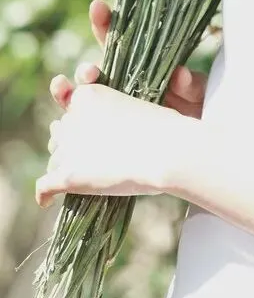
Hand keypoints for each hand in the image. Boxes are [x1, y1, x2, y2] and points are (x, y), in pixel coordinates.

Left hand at [35, 82, 194, 207]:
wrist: (166, 150)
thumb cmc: (162, 128)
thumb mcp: (136, 107)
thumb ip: (113, 116)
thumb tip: (103, 140)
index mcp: (87, 96)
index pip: (69, 108)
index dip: (77, 118)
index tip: (88, 127)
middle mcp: (72, 119)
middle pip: (59, 133)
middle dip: (69, 143)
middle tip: (90, 154)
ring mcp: (68, 148)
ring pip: (54, 160)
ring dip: (63, 167)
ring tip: (81, 176)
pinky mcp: (68, 176)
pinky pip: (44, 187)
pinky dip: (44, 194)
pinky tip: (46, 202)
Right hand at [49, 0, 207, 119]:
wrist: (198, 149)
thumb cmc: (199, 115)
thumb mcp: (201, 95)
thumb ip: (192, 85)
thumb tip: (180, 75)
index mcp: (142, 67)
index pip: (120, 41)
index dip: (107, 23)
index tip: (98, 7)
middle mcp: (122, 85)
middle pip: (97, 70)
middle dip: (88, 67)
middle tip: (90, 73)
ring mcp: (112, 108)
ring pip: (85, 96)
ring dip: (74, 92)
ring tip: (81, 93)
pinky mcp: (106, 131)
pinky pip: (82, 123)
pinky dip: (70, 115)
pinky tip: (66, 110)